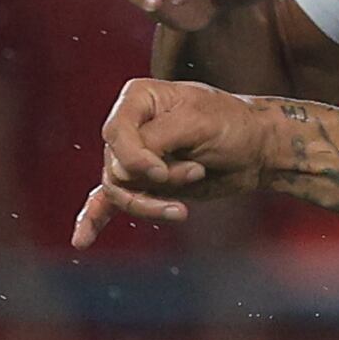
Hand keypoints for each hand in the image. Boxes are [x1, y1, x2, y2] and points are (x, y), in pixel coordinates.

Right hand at [71, 78, 281, 245]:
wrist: (256, 149)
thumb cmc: (232, 125)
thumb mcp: (198, 122)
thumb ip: (157, 139)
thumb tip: (128, 169)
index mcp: (139, 99)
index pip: (115, 133)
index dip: (134, 158)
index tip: (162, 171)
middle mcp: (130, 127)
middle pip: (117, 168)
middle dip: (157, 180)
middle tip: (196, 172)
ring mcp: (133, 158)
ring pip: (120, 192)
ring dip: (152, 204)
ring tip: (182, 211)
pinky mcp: (142, 185)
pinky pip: (107, 203)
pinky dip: (94, 220)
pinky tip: (81, 240)